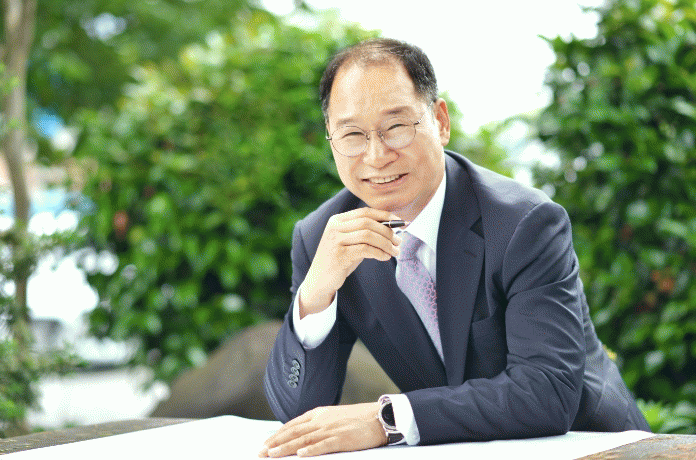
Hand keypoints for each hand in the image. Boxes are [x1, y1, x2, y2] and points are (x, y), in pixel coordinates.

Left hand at [258, 403, 386, 457]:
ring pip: (304, 439)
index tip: (265, 443)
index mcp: (318, 413)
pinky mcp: (342, 438)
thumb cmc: (357, 419)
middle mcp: (321, 420)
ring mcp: (331, 429)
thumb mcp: (333, 416)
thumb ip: (317, 423)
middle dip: (275, 443)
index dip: (277, 434)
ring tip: (272, 455)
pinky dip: (311, 450)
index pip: (292, 425)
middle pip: (294, 432)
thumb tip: (302, 433)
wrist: (379, 416)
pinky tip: (301, 454)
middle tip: (261, 452)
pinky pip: (323, 445)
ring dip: (286, 448)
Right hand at [299, 208, 402, 317]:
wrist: (320, 280)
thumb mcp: (350, 242)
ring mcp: (335, 240)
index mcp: (337, 220)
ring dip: (385, 243)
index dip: (385, 216)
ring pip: (368, 235)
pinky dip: (379, 253)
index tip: (400, 222)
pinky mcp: (339, 255)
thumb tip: (392, 228)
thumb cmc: (339, 259)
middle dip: (387, 231)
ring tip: (395, 251)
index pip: (365, 212)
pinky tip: (385, 257)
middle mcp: (335, 227)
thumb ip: (365, 232)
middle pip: (368, 223)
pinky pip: (365, 249)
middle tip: (399, 241)